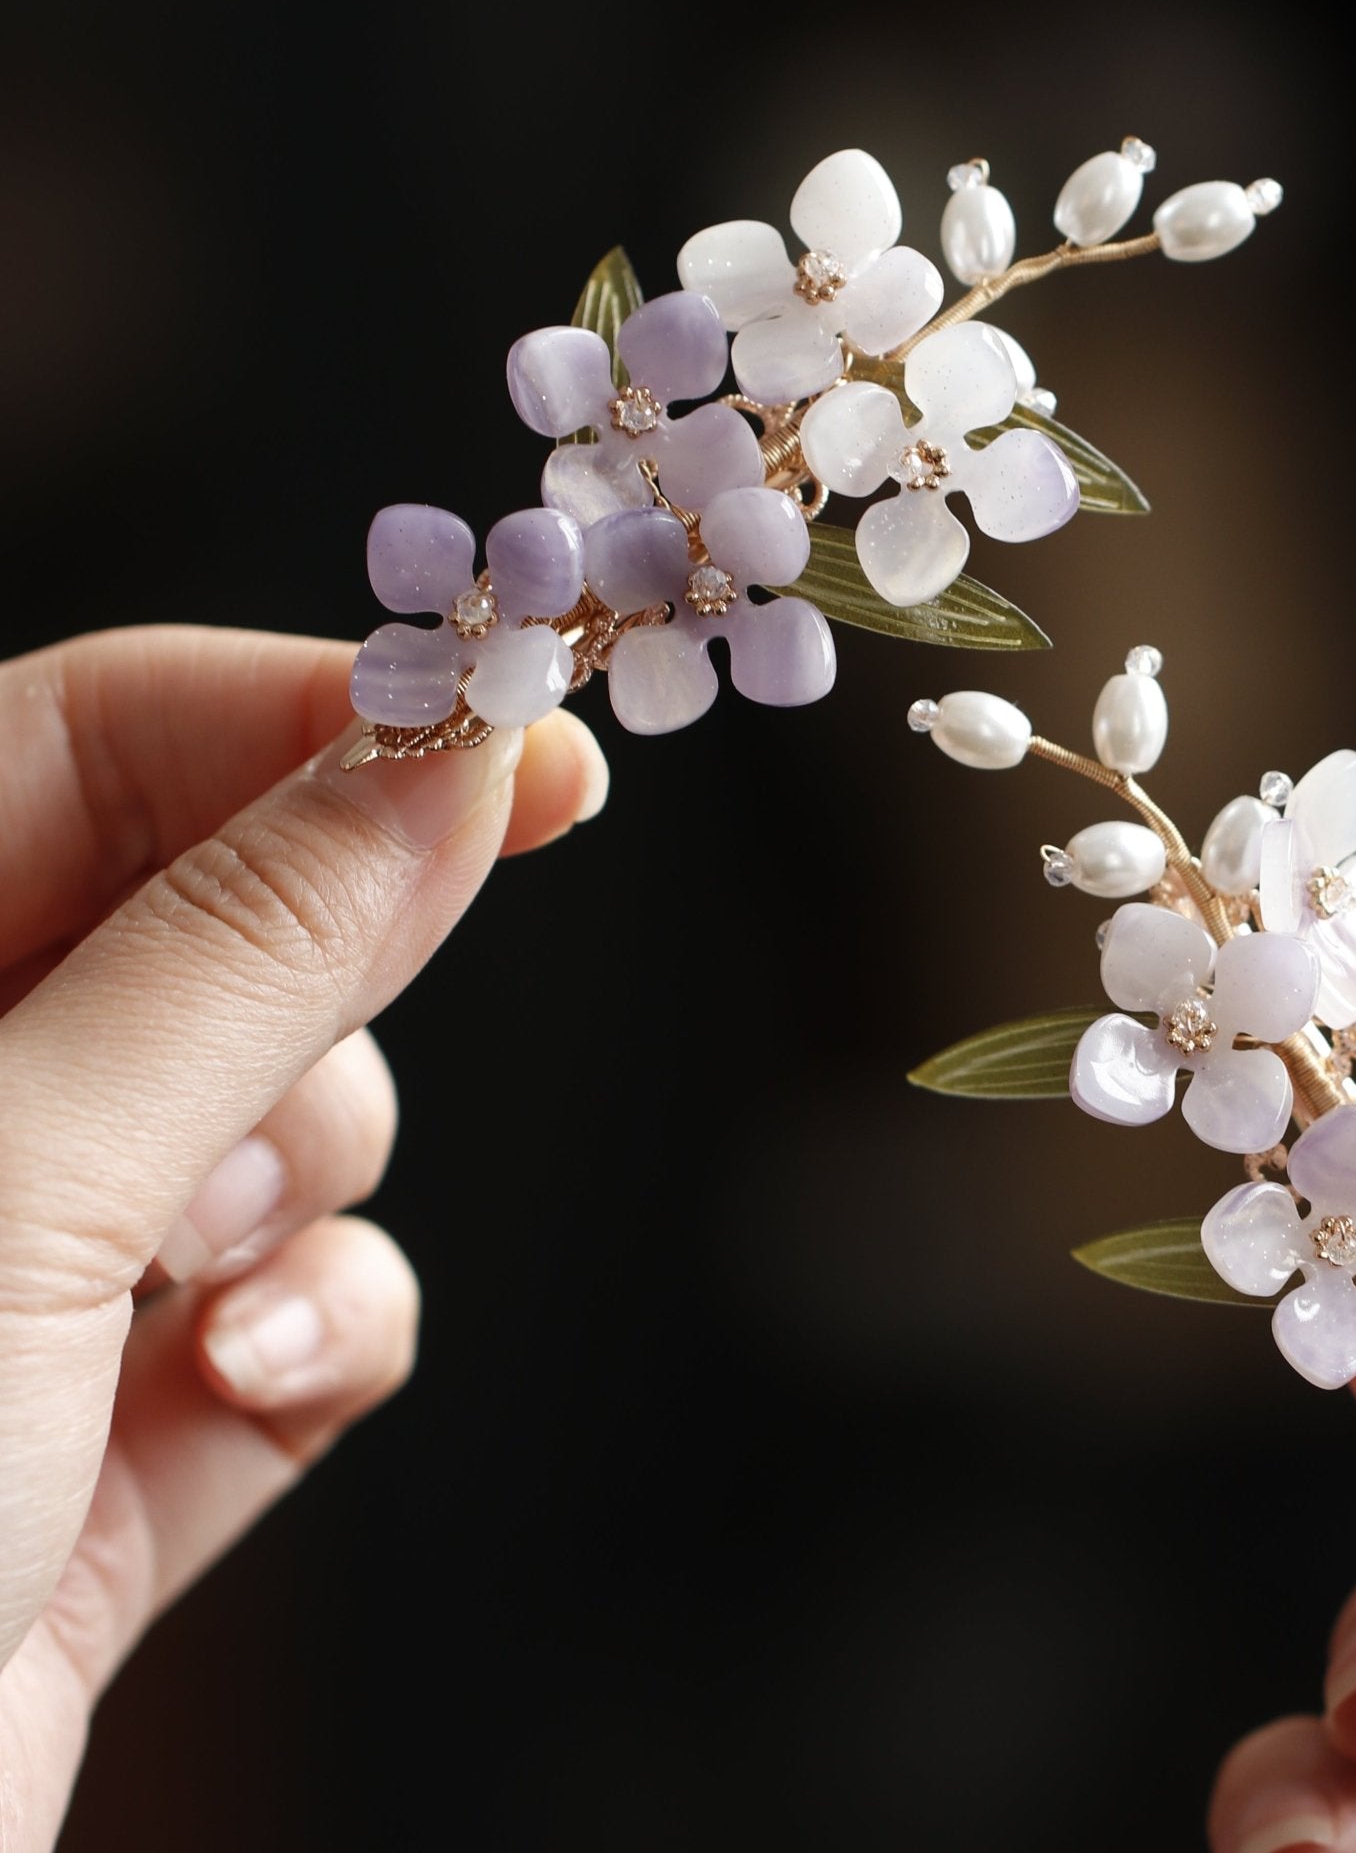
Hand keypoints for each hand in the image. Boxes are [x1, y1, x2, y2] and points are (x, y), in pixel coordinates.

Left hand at [0, 626, 607, 1849]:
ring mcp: (14, 1278)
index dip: (305, 714)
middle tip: (332, 1050)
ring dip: (308, 1186)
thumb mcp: (9, 1190)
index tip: (512, 728)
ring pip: (282, 1119)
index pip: (87, 738)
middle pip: (218, 926)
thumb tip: (449, 763)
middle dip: (310, 998)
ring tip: (212, 1290)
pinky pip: (297, 1302)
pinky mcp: (103, 1433)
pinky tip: (249, 1384)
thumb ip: (246, 953)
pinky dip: (320, 1329)